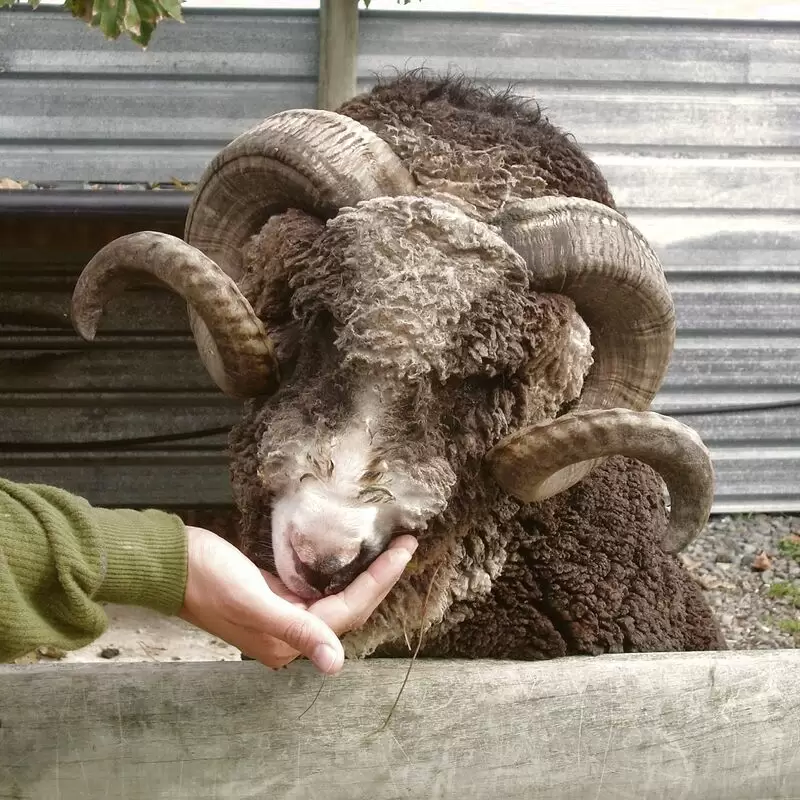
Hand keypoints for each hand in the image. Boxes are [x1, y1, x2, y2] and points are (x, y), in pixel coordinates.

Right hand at [178, 526, 417, 674]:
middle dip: (381, 579)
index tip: (403, 552)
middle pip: (349, 609)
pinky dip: (342, 574)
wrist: (171, 563)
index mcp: (286, 642)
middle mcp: (290, 634)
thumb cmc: (207, 579)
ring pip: (338, 599)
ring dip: (366, 577)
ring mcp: (284, 615)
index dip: (379, 582)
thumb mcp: (252, 601)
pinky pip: (321, 590)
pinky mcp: (278, 597)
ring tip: (392, 552)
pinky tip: (354, 559)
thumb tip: (336, 663)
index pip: (347, 612)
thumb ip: (295, 630)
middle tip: (407, 546)